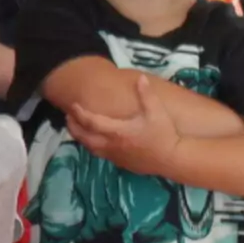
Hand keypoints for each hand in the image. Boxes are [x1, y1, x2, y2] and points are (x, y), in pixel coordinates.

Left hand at [65, 75, 183, 173]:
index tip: (73, 105)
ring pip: (91, 148)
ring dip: (81, 138)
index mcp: (117, 131)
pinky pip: (101, 155)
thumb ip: (146, 95)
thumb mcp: (156, 111)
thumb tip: (140, 78)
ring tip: (77, 128)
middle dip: (73, 127)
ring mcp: (116, 156)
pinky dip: (93, 146)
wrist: (174, 159)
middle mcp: (112, 145)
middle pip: (84, 137)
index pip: (91, 122)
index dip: (79, 114)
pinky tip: (95, 141)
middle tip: (69, 117)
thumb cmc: (164, 134)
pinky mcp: (121, 164)